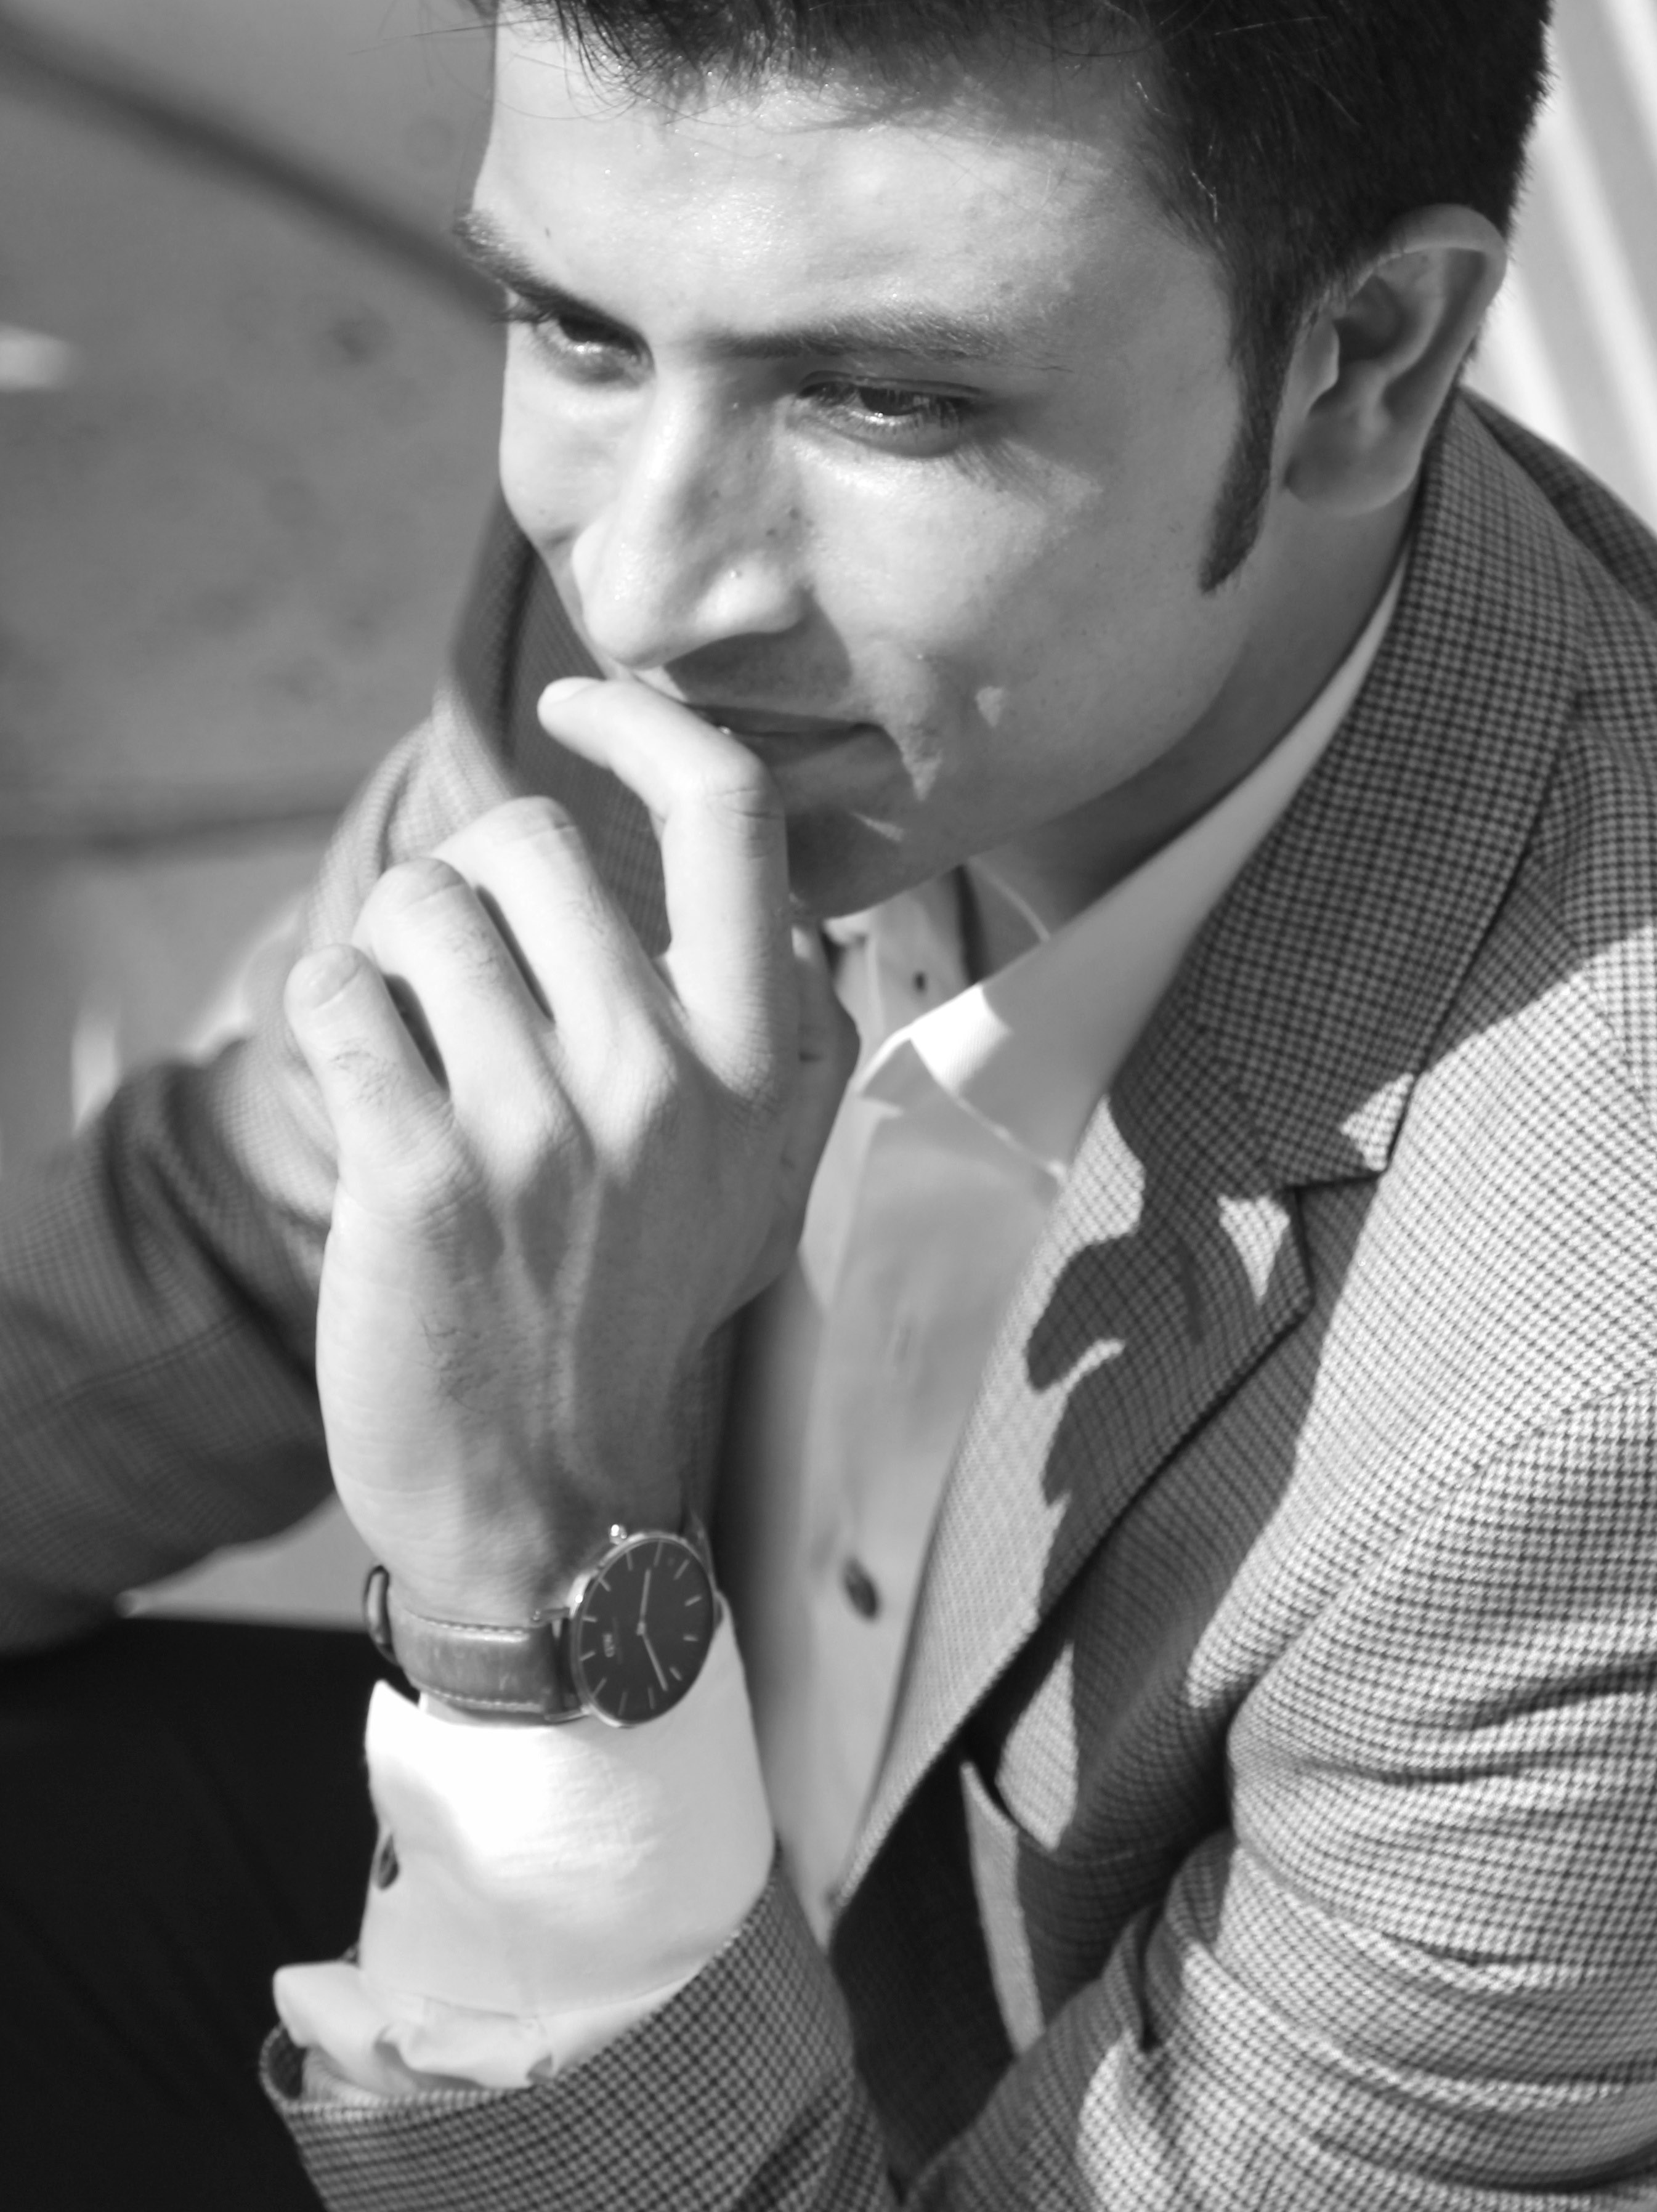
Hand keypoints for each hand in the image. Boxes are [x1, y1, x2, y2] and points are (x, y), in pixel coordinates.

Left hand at [283, 678, 854, 1622]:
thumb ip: (774, 1016)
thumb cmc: (645, 1312)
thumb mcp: (764, 1165)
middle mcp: (667, 1074)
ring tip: (408, 1028)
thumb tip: (751, 861)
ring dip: (390, 948)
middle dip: (469, 877)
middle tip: (459, 957)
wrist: (555, 1510)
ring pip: (420, 907)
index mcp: (766, 1055)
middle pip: (530, 842)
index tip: (576, 701)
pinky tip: (358, 1077)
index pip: (731, 811)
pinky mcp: (422, 1176)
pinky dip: (327, 1013)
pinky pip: (336, 994)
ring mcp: (545, 1126)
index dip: (641, 724)